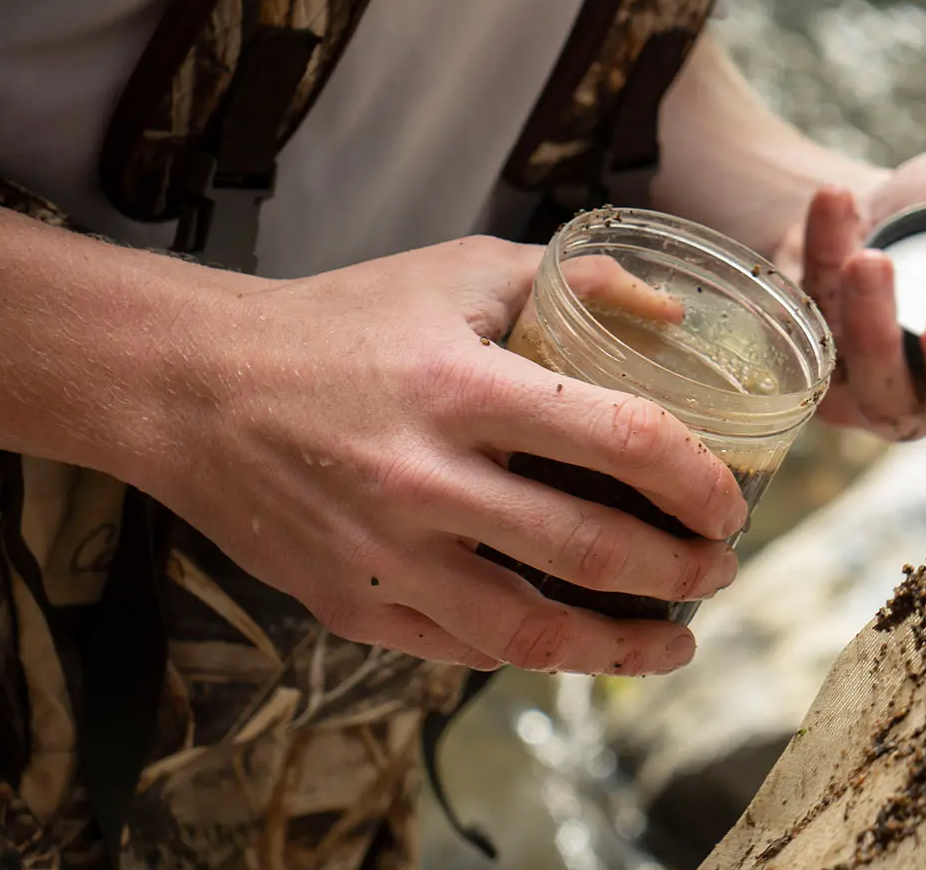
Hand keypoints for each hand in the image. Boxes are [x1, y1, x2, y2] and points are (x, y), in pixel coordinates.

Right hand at [142, 237, 747, 676]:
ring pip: (531, 631)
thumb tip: (671, 310)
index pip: (623, 439)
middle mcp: (427, 478)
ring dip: (623, 646)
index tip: (732, 500)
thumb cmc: (341, 321)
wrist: (193, 386)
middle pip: (591, 550)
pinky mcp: (349, 604)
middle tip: (721, 570)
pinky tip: (575, 641)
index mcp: (466, 386)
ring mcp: (385, 553)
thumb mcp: (458, 272)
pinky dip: (530, 653)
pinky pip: (461, 648)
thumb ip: (572, 281)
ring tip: (675, 640)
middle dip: (680, 571)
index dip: (697, 479)